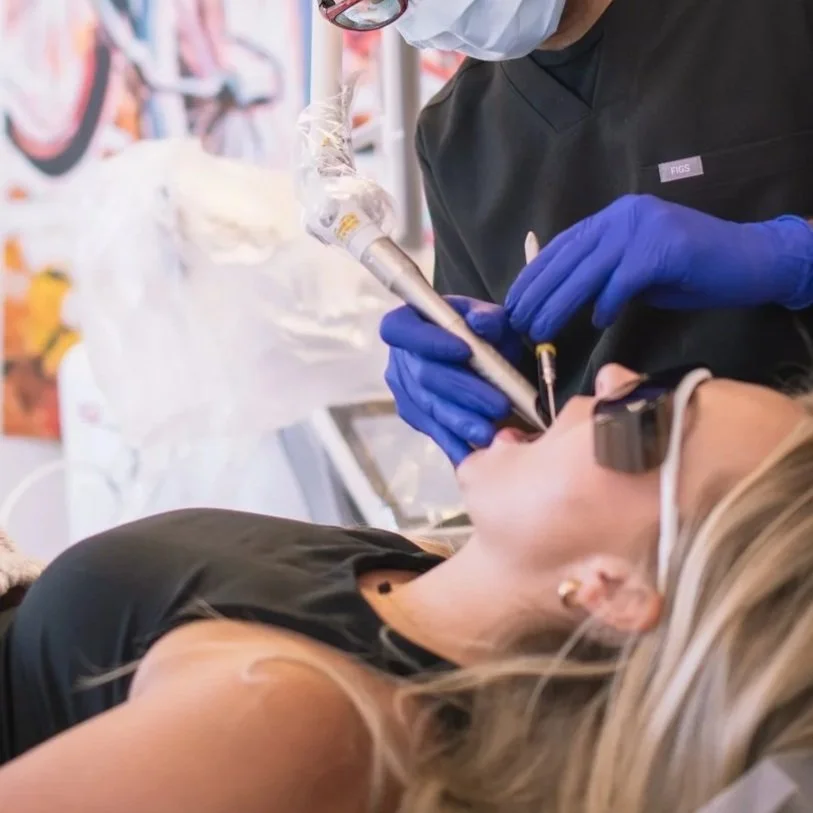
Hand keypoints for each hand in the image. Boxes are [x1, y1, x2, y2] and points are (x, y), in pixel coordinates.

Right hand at [380, 296, 522, 466]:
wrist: (485, 359)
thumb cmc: (485, 334)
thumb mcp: (492, 319)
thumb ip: (489, 318)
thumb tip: (481, 323)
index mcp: (407, 322)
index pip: (399, 330)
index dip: (427, 341)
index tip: (465, 350)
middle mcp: (399, 356)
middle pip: (422, 376)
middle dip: (462, 391)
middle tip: (498, 404)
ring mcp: (404, 389)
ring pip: (429, 407)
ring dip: (461, 421)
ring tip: (491, 431)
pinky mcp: (414, 415)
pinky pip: (432, 429)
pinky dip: (455, 441)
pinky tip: (477, 449)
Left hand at [505, 194, 812, 341]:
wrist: (750, 260)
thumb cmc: (691, 270)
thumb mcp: (637, 270)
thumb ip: (604, 275)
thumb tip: (567, 299)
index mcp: (613, 217)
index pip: (563, 245)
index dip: (534, 273)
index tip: (513, 300)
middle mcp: (623, 216)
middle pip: (569, 256)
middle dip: (538, 291)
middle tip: (517, 321)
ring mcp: (644, 227)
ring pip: (588, 268)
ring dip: (560, 303)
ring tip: (540, 329)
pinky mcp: (665, 246)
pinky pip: (625, 279)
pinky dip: (609, 301)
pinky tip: (598, 322)